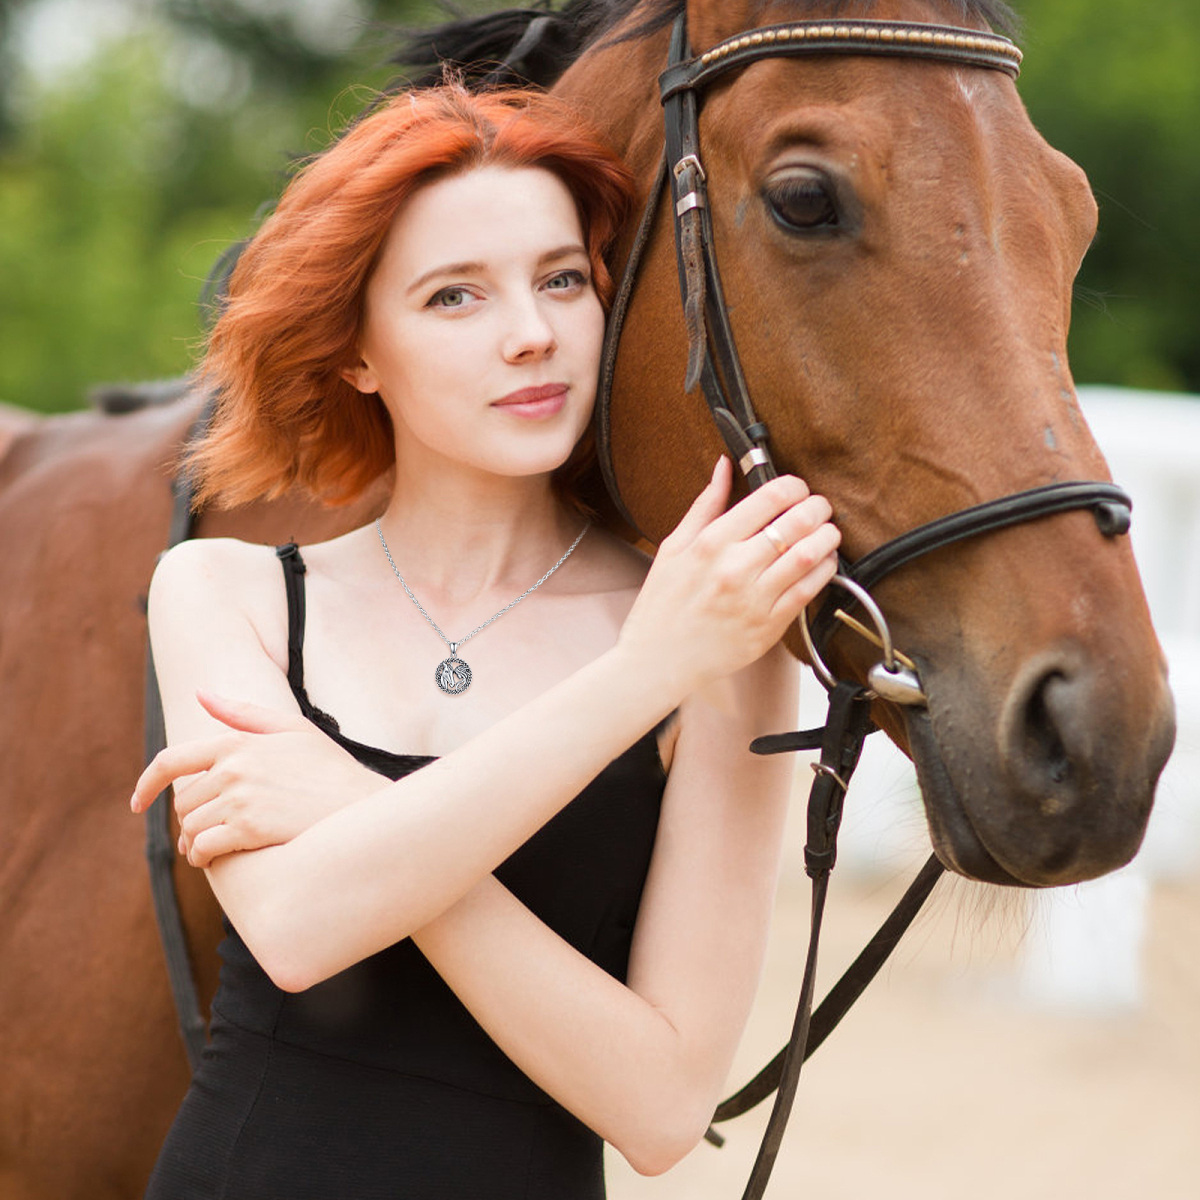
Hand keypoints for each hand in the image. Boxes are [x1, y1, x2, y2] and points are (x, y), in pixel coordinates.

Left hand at [130, 690, 389, 867]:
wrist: (362, 807)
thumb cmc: (330, 769)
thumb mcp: (293, 729)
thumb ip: (242, 713)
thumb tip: (201, 693)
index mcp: (238, 742)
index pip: (171, 760)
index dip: (146, 784)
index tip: (137, 802)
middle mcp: (233, 768)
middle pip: (183, 803)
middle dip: (192, 819)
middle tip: (215, 829)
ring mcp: (240, 799)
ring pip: (190, 829)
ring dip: (196, 843)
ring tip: (216, 847)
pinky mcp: (249, 829)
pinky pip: (204, 849)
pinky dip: (204, 858)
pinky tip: (217, 860)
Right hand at [619, 458, 839, 695]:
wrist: (657, 661)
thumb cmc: (662, 606)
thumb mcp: (673, 547)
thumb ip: (705, 505)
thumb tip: (725, 466)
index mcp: (711, 543)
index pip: (768, 497)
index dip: (793, 486)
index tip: (796, 488)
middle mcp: (734, 568)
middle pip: (796, 522)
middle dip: (817, 507)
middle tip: (819, 507)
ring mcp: (754, 599)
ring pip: (809, 555)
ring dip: (827, 537)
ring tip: (826, 532)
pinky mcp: (768, 626)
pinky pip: (808, 591)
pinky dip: (824, 571)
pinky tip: (823, 563)